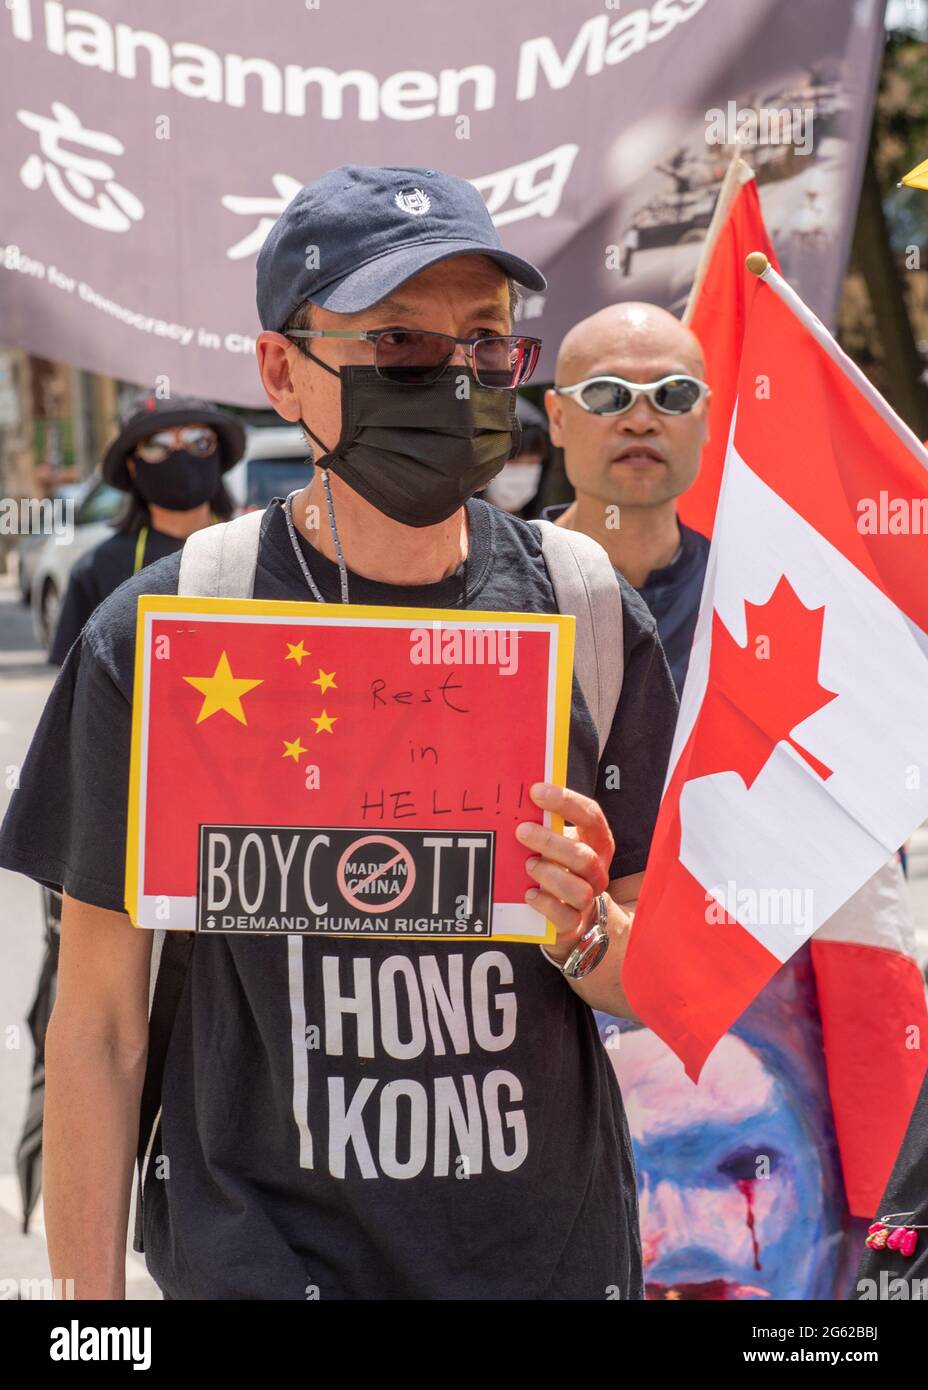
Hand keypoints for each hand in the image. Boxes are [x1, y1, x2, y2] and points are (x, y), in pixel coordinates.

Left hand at [516, 782, 614, 963]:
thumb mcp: (555, 843)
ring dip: (551, 875)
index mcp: (595, 844)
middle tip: (521, 831)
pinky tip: (528, 893)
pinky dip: (545, 904)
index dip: (567, 802)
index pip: (591, 817)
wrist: (567, 916)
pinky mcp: (572, 924)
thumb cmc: (556, 867)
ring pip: (580, 890)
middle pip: (585, 857)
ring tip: (528, 864)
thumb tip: (512, 796)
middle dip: (551, 842)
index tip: (537, 791)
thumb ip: (543, 823)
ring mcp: (586, 900)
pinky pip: (565, 917)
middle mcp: (596, 871)